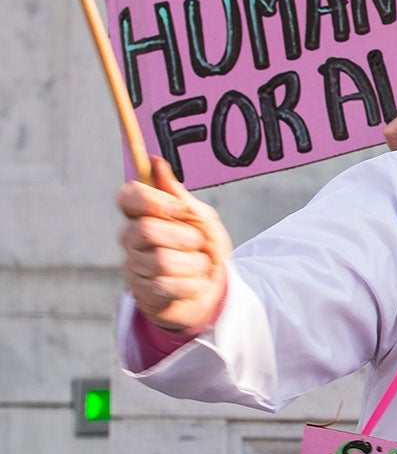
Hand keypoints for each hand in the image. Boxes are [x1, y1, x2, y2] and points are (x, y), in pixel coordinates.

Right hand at [116, 158, 230, 334]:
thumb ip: (179, 196)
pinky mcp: (141, 292)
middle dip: (184, 237)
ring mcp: (133, 265)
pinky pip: (165, 285)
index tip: (182, 209)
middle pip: (146, 230)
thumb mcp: (201, 219)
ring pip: (160, 260)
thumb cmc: (203, 248)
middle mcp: (131, 238)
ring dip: (194, 263)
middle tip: (199, 242)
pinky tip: (196, 282)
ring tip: (202, 264)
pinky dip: (192, 283)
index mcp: (143, 214)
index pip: (127, 197)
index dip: (153, 201)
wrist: (212, 289)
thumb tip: (155, 161)